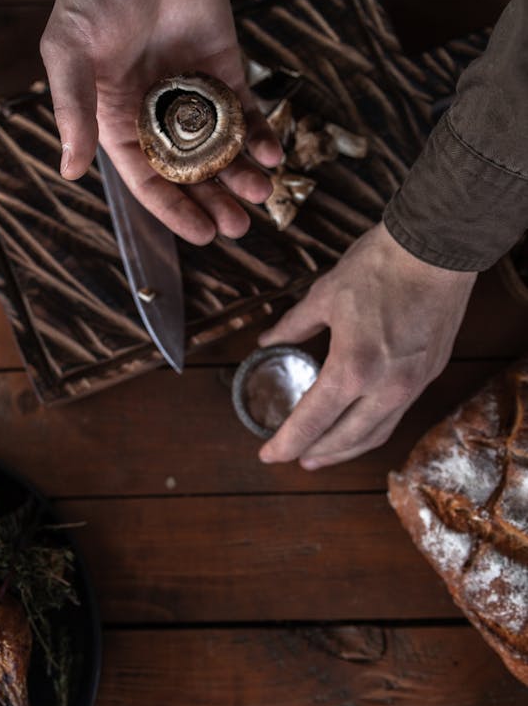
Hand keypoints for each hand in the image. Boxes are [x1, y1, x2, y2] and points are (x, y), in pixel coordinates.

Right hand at [39, 0, 281, 244]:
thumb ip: (73, 110)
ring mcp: (194, 92)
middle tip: (241, 226)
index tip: (202, 235)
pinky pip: (245, 109)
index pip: (149, 179)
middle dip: (216, 201)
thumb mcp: (70, 52)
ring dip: (241, 174)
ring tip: (262, 193)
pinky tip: (272, 152)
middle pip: (191, 172)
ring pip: (221, 147)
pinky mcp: (225, 66)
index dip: (175, 210)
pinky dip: (259, 132)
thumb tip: (68, 170)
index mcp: (119, 120)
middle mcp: (157, 114)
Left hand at [258, 222, 476, 467]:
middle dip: (316, 453)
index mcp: (352, 369)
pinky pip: (397, 414)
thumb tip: (268, 341)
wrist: (438, 247)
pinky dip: (372, 427)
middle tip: (294, 458)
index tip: (268, 454)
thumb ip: (294, 326)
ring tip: (323, 453)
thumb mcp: (324, 295)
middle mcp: (386, 388)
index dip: (286, 443)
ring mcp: (413, 384)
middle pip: (345, 439)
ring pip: (376, 433)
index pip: (312, 422)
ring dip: (346, 448)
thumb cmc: (380, 266)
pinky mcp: (430, 373)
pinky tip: (359, 424)